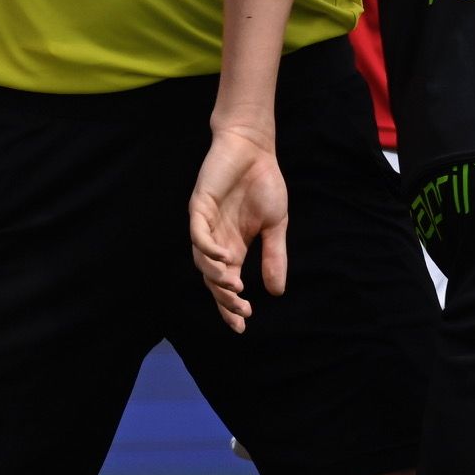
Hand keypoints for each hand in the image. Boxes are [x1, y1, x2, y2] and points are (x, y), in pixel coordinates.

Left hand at [188, 127, 287, 333]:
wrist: (255, 149)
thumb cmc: (264, 184)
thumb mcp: (275, 226)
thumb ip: (274, 256)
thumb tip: (276, 292)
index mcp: (233, 246)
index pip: (226, 283)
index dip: (230, 305)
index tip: (242, 325)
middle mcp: (216, 239)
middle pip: (211, 278)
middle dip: (224, 298)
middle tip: (240, 310)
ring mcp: (206, 222)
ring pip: (201, 259)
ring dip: (216, 276)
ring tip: (234, 287)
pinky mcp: (200, 204)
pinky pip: (198, 232)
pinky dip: (208, 248)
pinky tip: (224, 258)